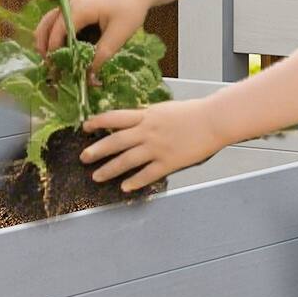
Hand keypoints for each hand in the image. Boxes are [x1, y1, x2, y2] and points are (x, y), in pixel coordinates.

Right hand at [33, 0, 149, 66]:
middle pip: (46, 26)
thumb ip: (103, 54)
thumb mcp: (120, 34)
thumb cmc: (130, 9)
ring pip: (48, 23)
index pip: (58, 32)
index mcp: (79, 8)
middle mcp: (70, 4)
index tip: (58, 71)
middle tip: (51, 69)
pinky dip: (54, 37)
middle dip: (45, 48)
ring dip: (46, 42)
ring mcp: (70, 5)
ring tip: (52, 62)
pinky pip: (57, 23)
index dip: (55, 53)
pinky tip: (62, 53)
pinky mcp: (74, 9)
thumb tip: (89, 76)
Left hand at [81, 99, 223, 191]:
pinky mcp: (168, 162)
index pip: (115, 117)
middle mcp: (147, 131)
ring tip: (96, 177)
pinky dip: (134, 181)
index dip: (98, 122)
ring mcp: (157, 148)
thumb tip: (134, 121)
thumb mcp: (164, 109)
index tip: (85, 127)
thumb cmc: (193, 112)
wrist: (213, 120)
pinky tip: (125, 187)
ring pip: (126, 160)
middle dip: (97, 150)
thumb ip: (148, 116)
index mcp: (146, 115)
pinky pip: (147, 174)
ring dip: (109, 169)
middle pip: (115, 141)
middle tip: (83, 158)